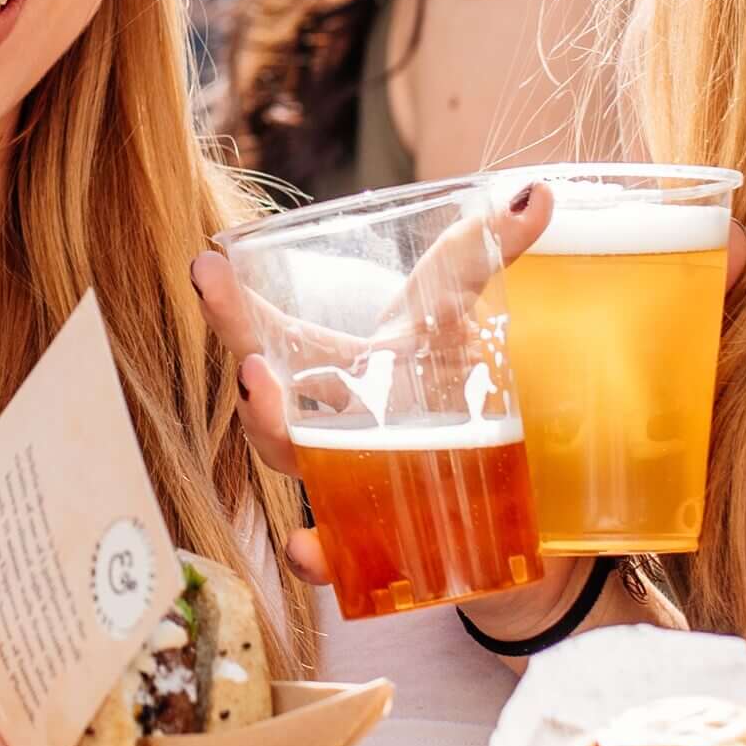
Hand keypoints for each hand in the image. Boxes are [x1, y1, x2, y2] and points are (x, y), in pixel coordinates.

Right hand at [193, 179, 560, 605]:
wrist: (514, 494)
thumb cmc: (460, 391)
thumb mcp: (465, 318)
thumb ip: (488, 252)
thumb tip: (540, 191)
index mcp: (340, 368)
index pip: (273, 334)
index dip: (234, 305)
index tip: (205, 264)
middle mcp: (330, 427)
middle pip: (270, 409)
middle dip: (251, 385)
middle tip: (250, 363)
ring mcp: (347, 486)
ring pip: (289, 469)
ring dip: (274, 443)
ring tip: (271, 412)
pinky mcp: (380, 542)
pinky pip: (333, 554)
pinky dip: (316, 553)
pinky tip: (306, 548)